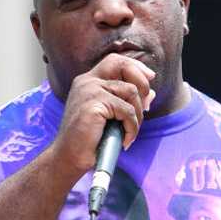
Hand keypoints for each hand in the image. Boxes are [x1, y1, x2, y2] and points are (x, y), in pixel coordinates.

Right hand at [48, 54, 155, 173]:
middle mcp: (87, 81)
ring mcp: (90, 90)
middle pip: (122, 65)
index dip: (135, 67)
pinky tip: (125, 139)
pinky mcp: (94, 104)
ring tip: (130, 131)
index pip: (115, 61)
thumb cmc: (88, 140)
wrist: (69, 157)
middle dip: (141, 81)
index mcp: (88, 81)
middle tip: (146, 106)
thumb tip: (151, 92)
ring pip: (131, 91)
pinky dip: (132, 127)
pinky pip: (127, 111)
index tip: (150, 78)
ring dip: (138, 115)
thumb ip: (127, 101)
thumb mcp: (111, 116)